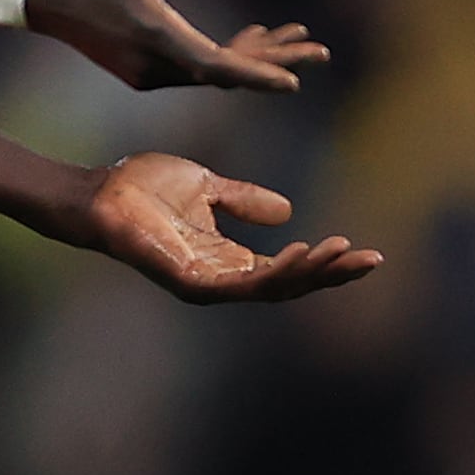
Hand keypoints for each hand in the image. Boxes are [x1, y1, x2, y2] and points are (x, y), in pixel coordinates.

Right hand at [25, 0, 328, 91]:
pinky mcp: (140, 63)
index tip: (296, 79)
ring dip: (254, 56)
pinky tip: (254, 35)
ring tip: (300, 38)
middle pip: (224, 72)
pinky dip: (228, 53)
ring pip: (212, 70)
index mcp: (155, 36)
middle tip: (321, 51)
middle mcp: (152, 63)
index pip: (217, 65)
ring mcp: (145, 68)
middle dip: (273, 60)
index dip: (259, 72)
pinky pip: (195, 64)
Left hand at [74, 151, 383, 304]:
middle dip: (331, 275)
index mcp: (229, 258)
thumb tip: (288, 211)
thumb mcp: (209, 186)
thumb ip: (245, 200)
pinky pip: (240, 283)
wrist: (102, 192)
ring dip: (310, 272)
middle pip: (290, 285)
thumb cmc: (144, 189)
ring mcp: (207, 283)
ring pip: (272, 287)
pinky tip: (298, 251)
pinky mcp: (190, 281)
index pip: (288, 268)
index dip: (325, 262)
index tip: (360, 249)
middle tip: (372, 261)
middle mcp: (222, 277)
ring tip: (341, 252)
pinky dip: (273, 271)